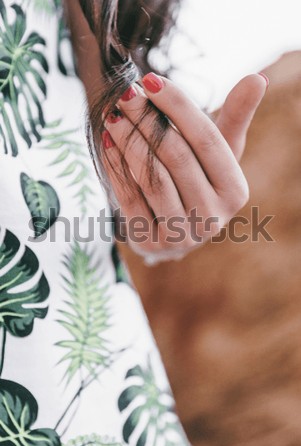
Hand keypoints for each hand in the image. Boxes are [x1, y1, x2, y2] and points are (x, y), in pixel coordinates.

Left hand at [101, 72, 267, 261]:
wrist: (176, 225)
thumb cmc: (199, 179)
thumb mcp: (220, 152)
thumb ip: (236, 117)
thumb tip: (257, 78)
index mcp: (235, 192)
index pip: (207, 140)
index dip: (178, 107)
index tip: (150, 80)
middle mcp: (212, 218)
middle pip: (177, 158)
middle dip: (147, 121)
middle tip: (125, 96)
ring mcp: (181, 235)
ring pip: (152, 178)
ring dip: (128, 141)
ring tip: (113, 115)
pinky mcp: (150, 243)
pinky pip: (129, 199)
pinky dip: (116, 167)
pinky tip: (107, 142)